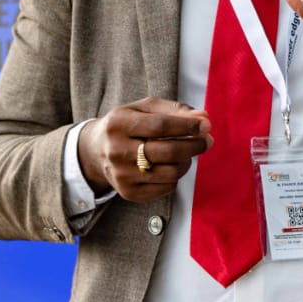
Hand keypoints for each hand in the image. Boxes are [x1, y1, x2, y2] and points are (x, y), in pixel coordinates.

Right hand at [78, 97, 211, 202]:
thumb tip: (204, 118)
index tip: (206, 125)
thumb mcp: (144, 108)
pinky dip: (176, 176)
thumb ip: (174, 110)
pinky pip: (166, 187)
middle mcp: (117, 151)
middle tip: (207, 141)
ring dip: (187, 161)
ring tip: (187, 153)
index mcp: (119, 124)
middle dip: (194, 145)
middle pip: (168, 152)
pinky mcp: (129, 192)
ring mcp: (122, 175)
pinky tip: (171, 165)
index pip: (160, 126)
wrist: (96, 151)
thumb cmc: (127, 124)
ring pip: (170, 172)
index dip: (187, 126)